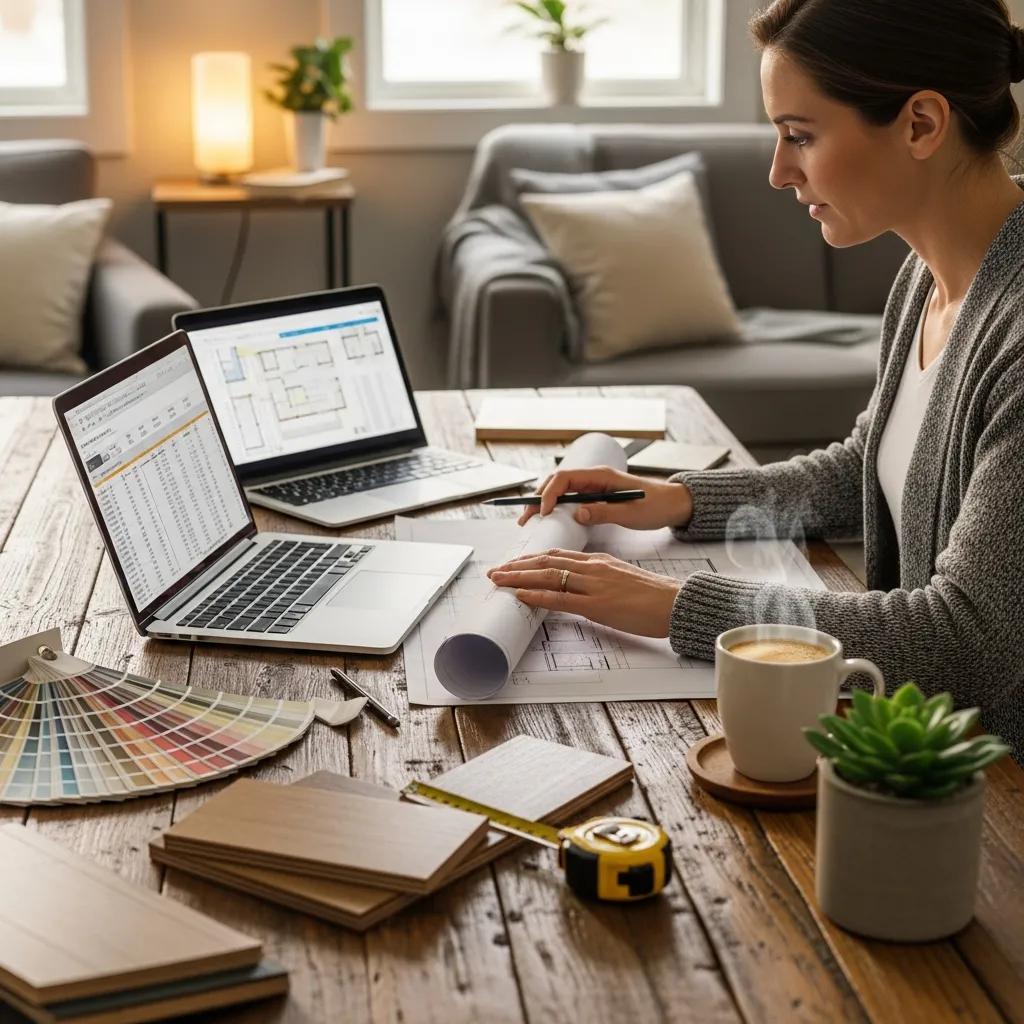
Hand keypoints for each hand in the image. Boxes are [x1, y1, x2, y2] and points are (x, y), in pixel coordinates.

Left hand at [487, 548, 680, 637]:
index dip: (531, 559)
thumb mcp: (621, 579)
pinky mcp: (598, 605)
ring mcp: (594, 585)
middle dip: (517, 566)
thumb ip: (598, 579)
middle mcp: (592, 568)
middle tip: (495, 571)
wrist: (675, 603)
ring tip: (498, 580)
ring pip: (548, 576)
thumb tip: (577, 589)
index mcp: (598, 561)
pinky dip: (538, 594)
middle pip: (546, 561)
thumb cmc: (652, 596)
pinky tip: (521, 594)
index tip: (513, 563)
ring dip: (519, 577)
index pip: (557, 555)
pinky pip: (561, 598)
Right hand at [516, 464, 692, 529]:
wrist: (674, 504)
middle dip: (538, 498)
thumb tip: (576, 513)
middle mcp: (594, 477)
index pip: (565, 477)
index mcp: (601, 475)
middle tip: (525, 518)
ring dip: (543, 502)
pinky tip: (548, 519)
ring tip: (529, 519)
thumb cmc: (656, 506)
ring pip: (560, 490)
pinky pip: (569, 499)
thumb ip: (603, 512)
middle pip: (556, 482)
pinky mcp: (596, 496)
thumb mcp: (631, 512)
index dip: (549, 493)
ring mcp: (594, 486)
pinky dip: (555, 507)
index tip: (543, 512)